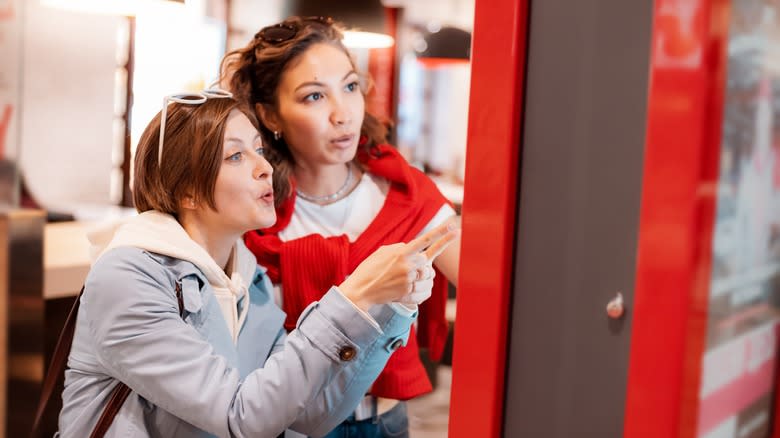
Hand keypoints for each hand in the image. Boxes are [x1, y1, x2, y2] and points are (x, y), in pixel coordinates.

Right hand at [339, 221, 458, 310]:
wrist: (361, 290)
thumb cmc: (370, 269)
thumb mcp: (383, 251)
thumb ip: (401, 248)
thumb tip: (416, 251)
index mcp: (401, 253)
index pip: (425, 241)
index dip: (440, 233)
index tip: (452, 227)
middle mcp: (408, 267)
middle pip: (429, 263)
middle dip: (423, 266)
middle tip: (408, 269)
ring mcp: (409, 282)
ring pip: (430, 279)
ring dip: (423, 279)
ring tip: (406, 280)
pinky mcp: (408, 295)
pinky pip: (426, 292)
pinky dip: (422, 291)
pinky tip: (410, 290)